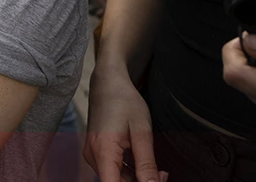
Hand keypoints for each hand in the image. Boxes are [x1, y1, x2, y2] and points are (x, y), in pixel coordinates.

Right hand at [84, 64, 168, 181]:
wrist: (108, 82)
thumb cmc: (124, 101)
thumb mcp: (142, 132)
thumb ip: (147, 164)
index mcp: (103, 151)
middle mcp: (93, 156)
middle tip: (164, 175)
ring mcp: (92, 154)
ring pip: (114, 178)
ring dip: (135, 179)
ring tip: (157, 169)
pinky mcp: (95, 151)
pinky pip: (111, 169)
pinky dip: (128, 171)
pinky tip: (142, 163)